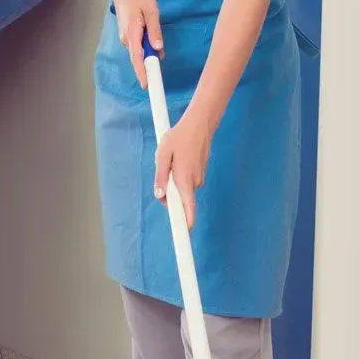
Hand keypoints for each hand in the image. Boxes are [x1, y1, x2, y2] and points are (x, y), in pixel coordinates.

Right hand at [110, 0, 162, 88]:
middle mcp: (126, 39)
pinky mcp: (127, 35)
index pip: (137, 58)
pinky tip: (153, 42)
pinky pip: (138, 46)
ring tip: (159, 49)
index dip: (142, 73)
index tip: (147, 85)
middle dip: (150, 65)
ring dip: (149, 54)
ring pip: (139, 52)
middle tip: (160, 72)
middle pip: (138, 58)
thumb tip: (158, 48)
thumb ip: (155, 31)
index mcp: (132, 34)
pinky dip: (146, 48)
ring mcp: (125, 38)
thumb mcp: (151, 11)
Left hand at [154, 113, 212, 228]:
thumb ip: (160, 177)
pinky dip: (180, 176)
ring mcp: (198, 178)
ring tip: (172, 160)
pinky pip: (187, 182)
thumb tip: (159, 195)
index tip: (184, 234)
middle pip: (180, 200)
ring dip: (174, 181)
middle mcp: (193, 182)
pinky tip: (179, 159)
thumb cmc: (179, 138)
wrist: (199, 124)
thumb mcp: (163, 155)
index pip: (188, 208)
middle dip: (169, 194)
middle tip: (163, 172)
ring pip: (182, 189)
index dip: (186, 223)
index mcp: (184, 180)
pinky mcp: (199, 174)